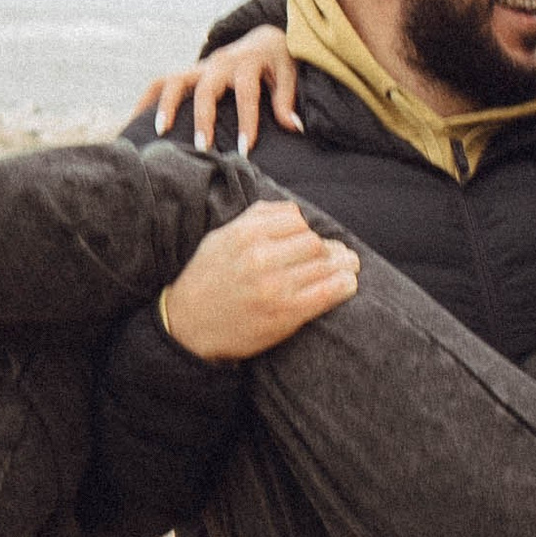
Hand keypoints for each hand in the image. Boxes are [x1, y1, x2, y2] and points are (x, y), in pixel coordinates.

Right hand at [147, 28, 303, 149]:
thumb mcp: (288, 74)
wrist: (263, 37)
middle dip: (202, 118)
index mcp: (248, 64)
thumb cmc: (277, 63)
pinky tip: (136, 121)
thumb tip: (294, 127)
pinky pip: (161, 82)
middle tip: (202, 147)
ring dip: (166, 105)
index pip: (247, 95)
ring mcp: (200, 67)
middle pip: (206, 88)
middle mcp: (220, 63)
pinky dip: (147, 99)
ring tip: (161, 133)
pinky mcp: (188, 72)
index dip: (246, 122)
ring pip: (175, 81)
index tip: (244, 150)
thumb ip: (286, 100)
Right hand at [160, 202, 358, 360]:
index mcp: (245, 234)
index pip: (296, 219)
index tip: (308, 241)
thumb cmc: (207, 279)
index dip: (306, 230)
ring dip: (342, 265)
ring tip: (348, 266)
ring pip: (325, 265)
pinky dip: (344, 285)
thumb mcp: (222, 238)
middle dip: (326, 249)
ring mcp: (274, 286)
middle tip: (335, 255)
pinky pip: (327, 293)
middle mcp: (261, 257)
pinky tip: (347, 284)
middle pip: (314, 242)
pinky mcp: (285, 313)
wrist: (187, 326)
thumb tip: (293, 211)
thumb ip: (257, 218)